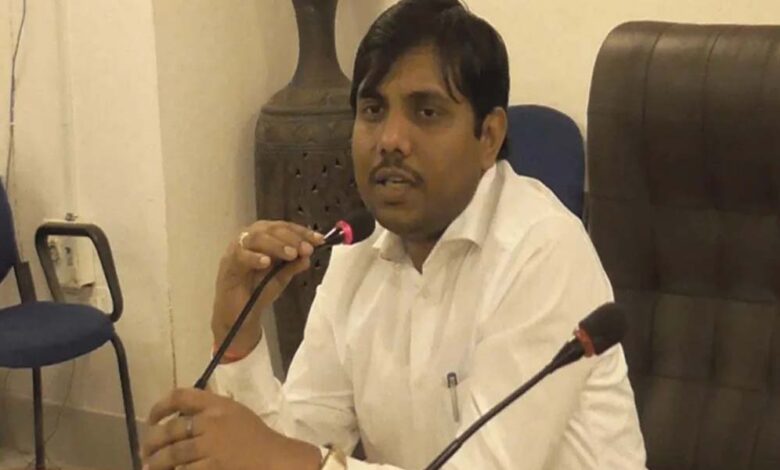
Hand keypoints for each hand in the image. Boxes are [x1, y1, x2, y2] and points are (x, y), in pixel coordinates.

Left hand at [142, 388, 320, 469]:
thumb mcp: (234, 413)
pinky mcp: (212, 468)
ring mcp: (210, 447)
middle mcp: (211, 423)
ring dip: (156, 463)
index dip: (160, 406)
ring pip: (171, 455)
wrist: (276, 460)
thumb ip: (210, 410)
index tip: (152, 418)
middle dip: (151, 442)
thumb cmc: (256, 438)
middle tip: (145, 451)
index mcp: (217, 405)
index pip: (180, 396)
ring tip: (150, 467)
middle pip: (169, 430)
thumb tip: (178, 414)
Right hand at [212, 221, 323, 354]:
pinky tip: (266, 262)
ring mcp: (236, 250)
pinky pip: (240, 255)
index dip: (301, 232)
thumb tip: (308, 254)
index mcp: (263, 237)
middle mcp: (249, 238)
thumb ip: (294, 264)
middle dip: (291, 238)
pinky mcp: (228, 265)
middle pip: (270, 229)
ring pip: (256, 238)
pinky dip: (254, 257)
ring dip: (276, 245)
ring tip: (291, 254)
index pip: (283, 227)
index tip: (319, 239)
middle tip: (306, 249)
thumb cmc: (259, 291)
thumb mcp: (282, 277)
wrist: (240, 315)